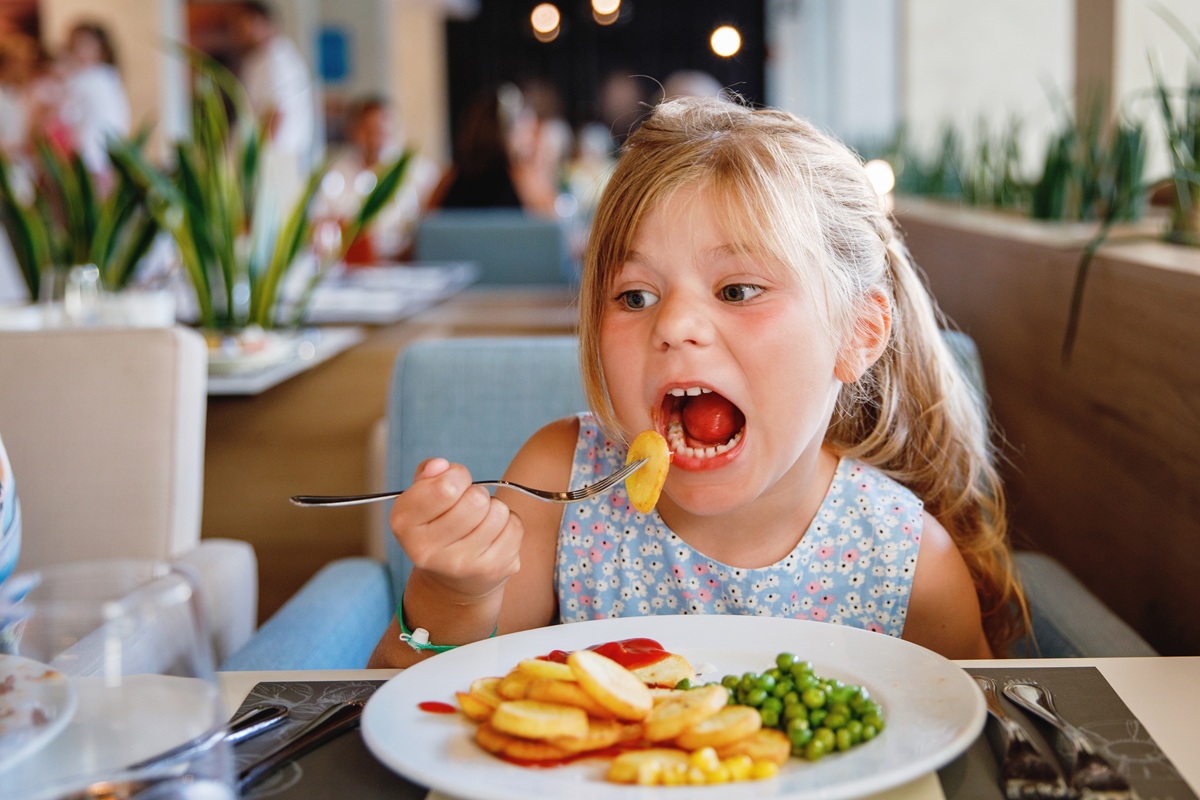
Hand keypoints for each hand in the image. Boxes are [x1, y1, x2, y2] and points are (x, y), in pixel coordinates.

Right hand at [388, 458, 522, 600]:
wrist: (452, 583)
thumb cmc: (438, 526)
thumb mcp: (422, 498)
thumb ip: (428, 474)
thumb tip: (440, 465)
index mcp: (405, 524)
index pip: (445, 487)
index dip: (456, 475)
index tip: (453, 484)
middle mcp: (428, 550)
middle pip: (476, 499)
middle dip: (476, 494)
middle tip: (468, 506)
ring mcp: (462, 564)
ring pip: (498, 511)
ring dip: (493, 510)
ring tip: (479, 523)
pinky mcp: (492, 570)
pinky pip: (514, 527)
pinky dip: (508, 525)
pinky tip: (492, 537)